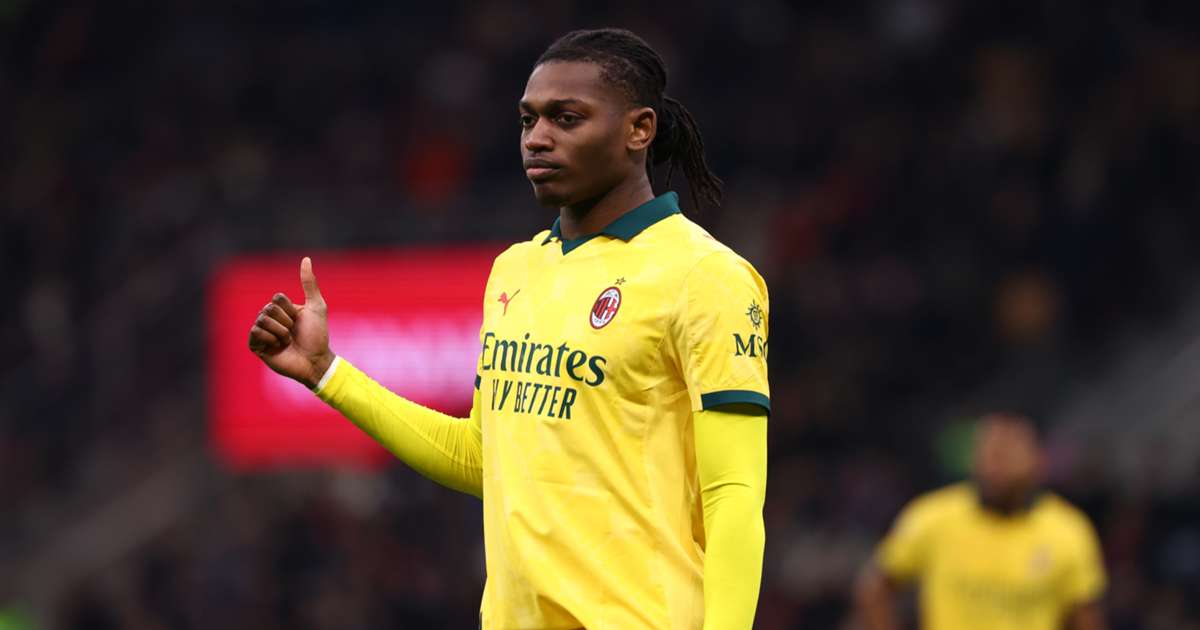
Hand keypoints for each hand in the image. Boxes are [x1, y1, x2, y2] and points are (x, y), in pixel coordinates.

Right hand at [247, 257, 335, 388]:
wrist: (315, 361)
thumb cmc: (317, 336)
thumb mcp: (316, 306)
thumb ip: (309, 283)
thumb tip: (306, 259)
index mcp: (282, 310)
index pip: (276, 298)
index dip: (290, 309)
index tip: (300, 321)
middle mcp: (270, 319)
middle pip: (268, 308)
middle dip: (286, 321)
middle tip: (294, 334)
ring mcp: (262, 333)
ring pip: (261, 320)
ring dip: (280, 332)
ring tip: (287, 342)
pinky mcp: (256, 346)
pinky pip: (254, 332)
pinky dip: (269, 338)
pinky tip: (277, 347)